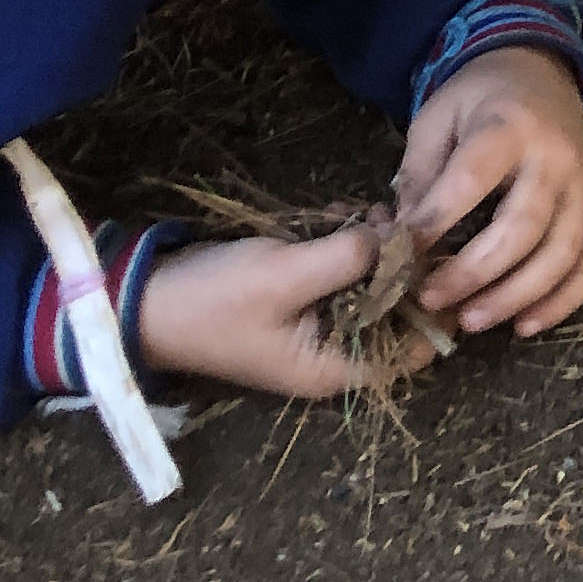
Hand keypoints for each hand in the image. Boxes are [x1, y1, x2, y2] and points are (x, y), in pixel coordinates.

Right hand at [136, 225, 426, 399]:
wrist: (145, 300)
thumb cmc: (215, 300)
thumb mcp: (285, 275)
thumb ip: (347, 259)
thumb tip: (395, 240)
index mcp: (334, 368)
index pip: (412, 351)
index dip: (434, 306)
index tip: (438, 256)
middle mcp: (334, 353)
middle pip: (396, 312)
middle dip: (403, 266)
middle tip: (403, 222)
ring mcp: (318, 325)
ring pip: (372, 286)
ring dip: (378, 250)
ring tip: (375, 213)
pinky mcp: (303, 298)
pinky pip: (343, 274)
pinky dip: (350, 247)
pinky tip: (351, 215)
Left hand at [397, 48, 582, 338]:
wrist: (540, 72)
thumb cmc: (477, 100)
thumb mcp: (435, 120)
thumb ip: (420, 178)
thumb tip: (403, 245)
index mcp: (509, 126)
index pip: (472, 180)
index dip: (435, 222)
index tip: (399, 256)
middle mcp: (556, 156)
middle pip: (523, 227)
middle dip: (474, 273)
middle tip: (431, 300)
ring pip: (562, 253)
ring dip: (517, 296)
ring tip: (471, 321)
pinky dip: (565, 301)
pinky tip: (527, 324)